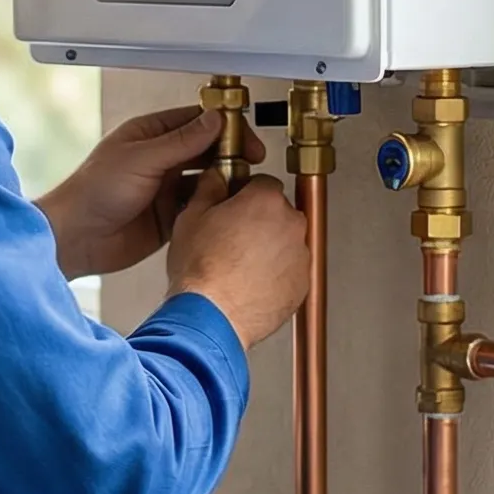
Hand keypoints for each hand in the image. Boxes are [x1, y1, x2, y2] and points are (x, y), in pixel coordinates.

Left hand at [36, 106, 261, 278]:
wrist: (76, 239)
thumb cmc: (93, 192)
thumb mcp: (141, 160)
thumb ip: (181, 142)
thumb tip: (214, 120)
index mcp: (149, 136)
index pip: (196, 122)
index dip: (223, 126)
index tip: (245, 135)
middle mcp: (160, 159)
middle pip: (206, 150)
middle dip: (230, 154)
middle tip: (252, 161)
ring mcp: (165, 189)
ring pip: (207, 180)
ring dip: (224, 181)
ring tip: (243, 186)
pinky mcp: (170, 217)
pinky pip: (200, 208)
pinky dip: (215, 207)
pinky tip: (227, 209)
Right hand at [164, 169, 309, 349]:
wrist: (211, 317)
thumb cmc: (201, 270)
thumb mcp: (192, 215)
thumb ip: (210, 186)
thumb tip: (216, 176)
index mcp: (266, 201)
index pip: (264, 183)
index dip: (245, 194)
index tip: (234, 205)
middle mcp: (291, 225)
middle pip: (278, 212)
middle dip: (259, 221)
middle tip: (232, 238)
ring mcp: (300, 257)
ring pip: (286, 243)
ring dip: (269, 248)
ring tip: (239, 265)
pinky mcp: (302, 285)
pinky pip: (290, 271)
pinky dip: (276, 275)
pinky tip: (250, 282)